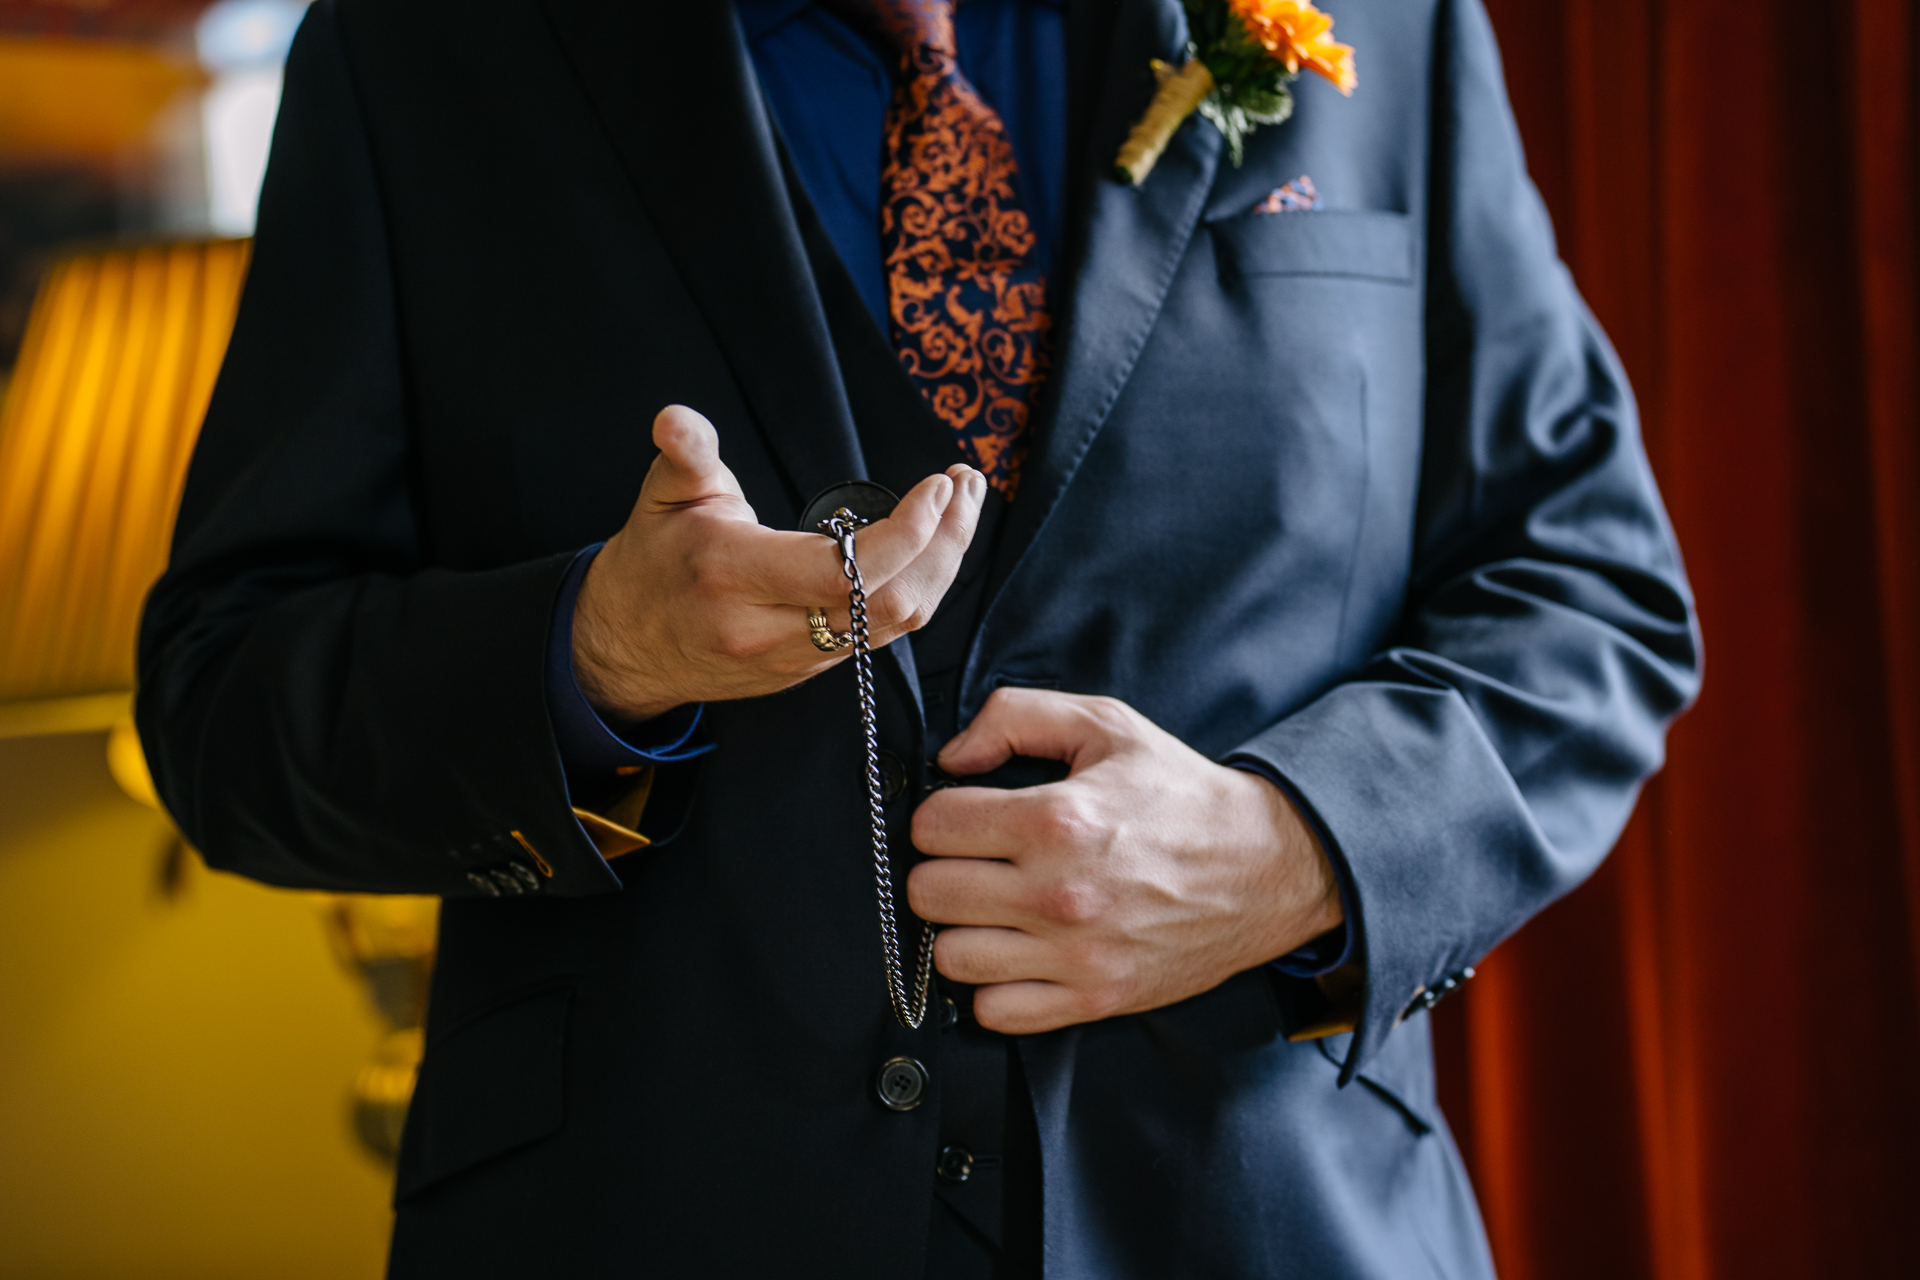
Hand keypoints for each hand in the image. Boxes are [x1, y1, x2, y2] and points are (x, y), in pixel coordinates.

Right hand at [574, 405, 985, 721]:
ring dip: (942, 566)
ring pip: (896, 624)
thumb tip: (676, 418)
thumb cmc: (652, 561)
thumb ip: (683, 455)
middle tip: (966, 485)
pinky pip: (882, 636)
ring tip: (962, 509)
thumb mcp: (661, 497)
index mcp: (733, 578)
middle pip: (889, 602)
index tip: (938, 487)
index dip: (906, 534)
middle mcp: (769, 628)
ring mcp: (794, 658)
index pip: (843, 573)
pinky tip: (933, 548)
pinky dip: (919, 589)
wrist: (623, 648)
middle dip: (944, 544)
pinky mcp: (809, 671)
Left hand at [907, 689, 1341, 1034]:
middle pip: (929, 892)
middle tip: (976, 862)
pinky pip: (995, 1011)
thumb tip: (952, 758)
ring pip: (952, 956)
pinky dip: (996, 986)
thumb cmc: (1181, 795)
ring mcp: (1075, 953)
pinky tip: (1019, 952)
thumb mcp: (1107, 725)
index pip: (932, 825)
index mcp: (1056, 818)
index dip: (941, 815)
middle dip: (942, 869)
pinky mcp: (1093, 998)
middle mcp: (1058, 891)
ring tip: (995, 909)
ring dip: (963, 930)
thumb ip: (1016, 716)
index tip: (966, 817)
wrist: (1265, 865)